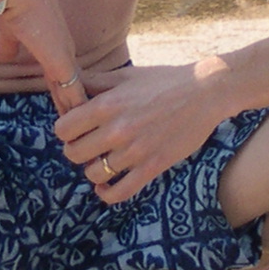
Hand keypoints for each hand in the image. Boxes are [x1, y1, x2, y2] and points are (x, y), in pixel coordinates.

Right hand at [0, 0, 87, 112]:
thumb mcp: (7, 29)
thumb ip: (5, 46)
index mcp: (51, 37)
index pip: (60, 68)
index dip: (62, 86)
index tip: (64, 102)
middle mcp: (62, 45)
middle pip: (71, 80)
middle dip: (73, 100)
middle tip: (80, 120)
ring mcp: (63, 54)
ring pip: (74, 88)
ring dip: (75, 108)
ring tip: (81, 128)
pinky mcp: (60, 62)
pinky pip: (71, 90)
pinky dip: (73, 107)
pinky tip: (77, 121)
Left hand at [53, 62, 226, 205]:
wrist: (205, 92)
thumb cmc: (164, 80)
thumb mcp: (126, 75)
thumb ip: (94, 81)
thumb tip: (66, 82)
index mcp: (107, 104)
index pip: (63, 128)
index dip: (65, 130)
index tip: (75, 129)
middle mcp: (117, 129)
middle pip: (73, 153)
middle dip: (76, 150)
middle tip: (88, 144)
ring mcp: (135, 151)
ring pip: (93, 174)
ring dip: (92, 169)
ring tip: (101, 160)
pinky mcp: (153, 166)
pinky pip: (119, 192)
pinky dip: (107, 194)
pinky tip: (104, 186)